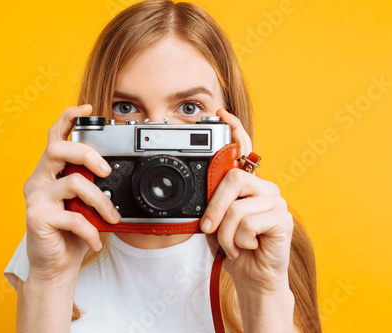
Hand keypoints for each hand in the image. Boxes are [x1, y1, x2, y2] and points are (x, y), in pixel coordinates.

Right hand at [23, 104, 120, 283]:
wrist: (56, 267)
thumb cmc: (70, 234)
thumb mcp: (84, 205)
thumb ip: (91, 186)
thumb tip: (113, 174)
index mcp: (50, 172)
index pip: (55, 137)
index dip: (68, 118)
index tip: (87, 109)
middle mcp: (39, 180)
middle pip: (57, 149)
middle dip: (87, 154)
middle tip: (106, 171)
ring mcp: (36, 198)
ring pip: (73, 182)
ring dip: (100, 200)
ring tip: (111, 217)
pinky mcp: (37, 218)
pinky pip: (73, 216)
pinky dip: (91, 229)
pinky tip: (96, 240)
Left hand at [201, 109, 293, 291]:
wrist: (252, 276)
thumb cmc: (234, 246)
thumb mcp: (216, 221)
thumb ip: (213, 201)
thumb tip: (203, 187)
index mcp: (247, 184)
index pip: (243, 151)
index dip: (234, 130)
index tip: (221, 114)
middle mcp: (263, 187)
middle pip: (233, 179)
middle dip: (214, 209)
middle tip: (209, 228)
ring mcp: (275, 201)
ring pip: (237, 208)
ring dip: (227, 235)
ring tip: (234, 244)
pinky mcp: (283, 218)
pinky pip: (248, 224)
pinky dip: (240, 241)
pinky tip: (250, 246)